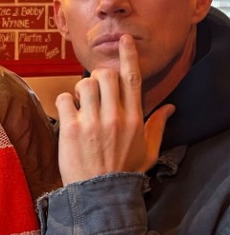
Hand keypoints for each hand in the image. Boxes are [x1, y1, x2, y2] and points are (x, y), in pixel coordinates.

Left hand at [56, 35, 174, 185]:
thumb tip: (171, 108)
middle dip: (98, 77)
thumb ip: (158, 126)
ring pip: (85, 84)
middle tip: (94, 92)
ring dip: (81, 89)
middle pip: (106, 75)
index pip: (132, 78)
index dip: (128, 55)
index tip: (123, 39)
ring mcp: (92, 122)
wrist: (99, 195)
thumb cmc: (123, 172)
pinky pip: (64, 99)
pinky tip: (68, 115)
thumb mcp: (148, 151)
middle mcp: (114, 117)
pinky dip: (64, 103)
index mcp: (134, 119)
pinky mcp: (71, 129)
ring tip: (80, 104)